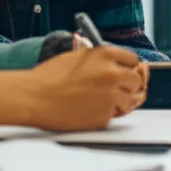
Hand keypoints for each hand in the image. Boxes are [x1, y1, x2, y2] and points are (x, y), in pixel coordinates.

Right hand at [0, 47, 146, 130]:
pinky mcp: (105, 116)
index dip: (128, 67)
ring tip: (100, 99)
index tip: (125, 71)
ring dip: (120, 100)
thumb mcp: (78, 55)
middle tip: (115, 87)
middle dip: (128, 84)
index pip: (133, 60)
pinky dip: (106, 112)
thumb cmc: (49, 76)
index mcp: (106, 55)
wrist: (34, 97)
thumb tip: (116, 63)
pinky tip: (90, 108)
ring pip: (130, 99)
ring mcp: (111, 96)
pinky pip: (114, 114)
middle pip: (136, 80)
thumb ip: (100, 58)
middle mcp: (113, 74)